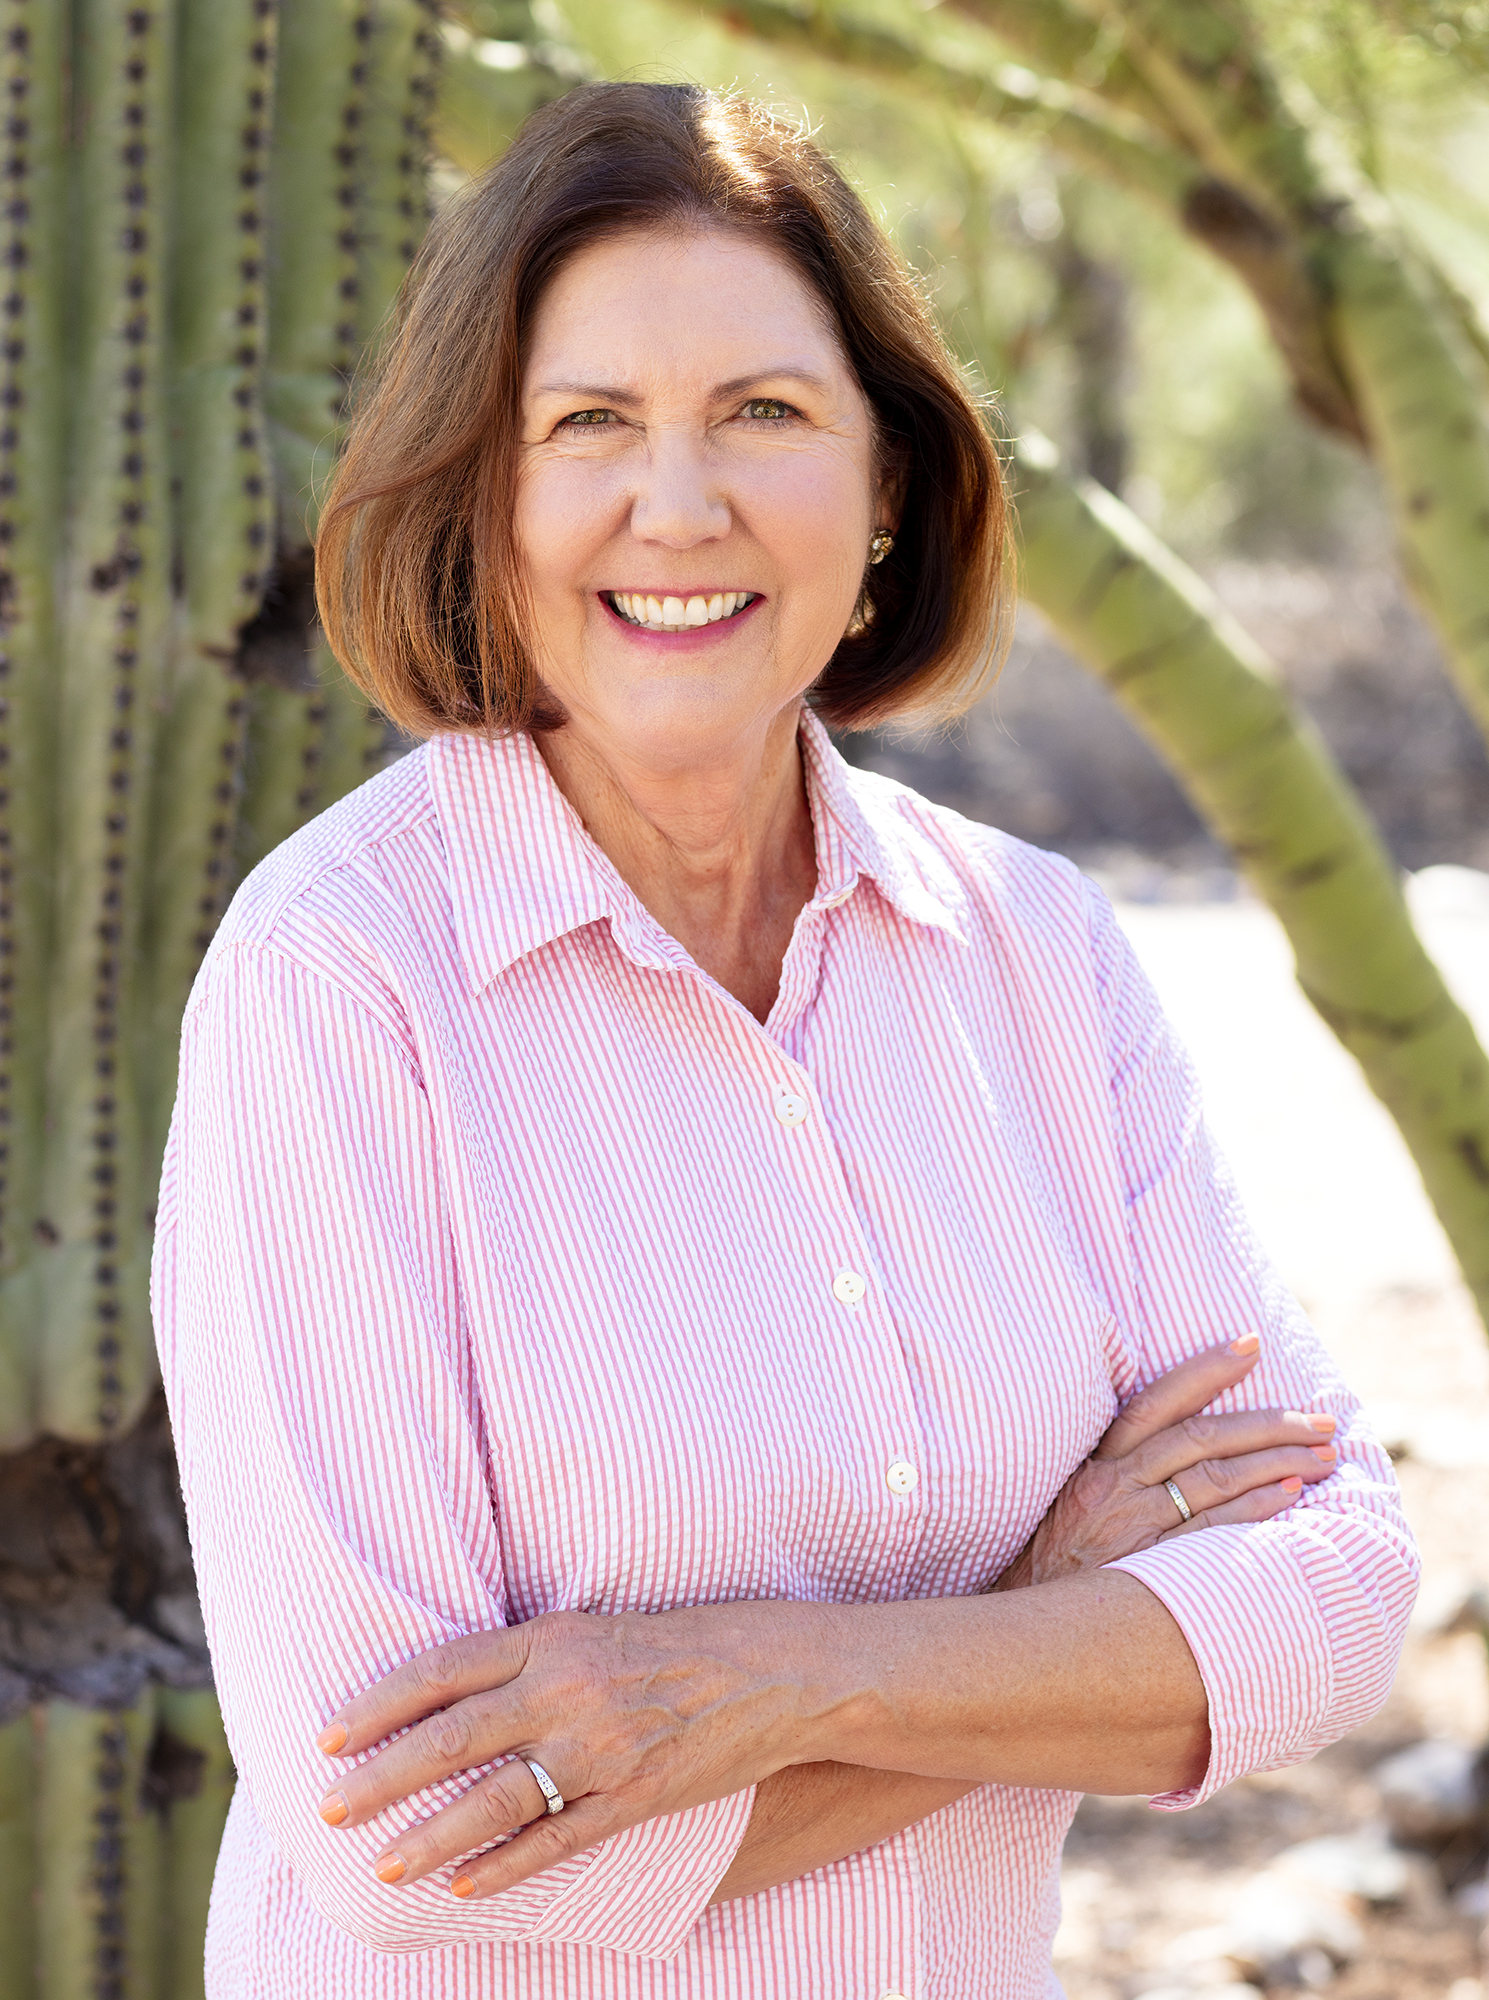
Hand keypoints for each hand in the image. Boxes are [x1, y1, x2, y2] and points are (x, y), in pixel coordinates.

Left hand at [312, 1600, 843, 1900]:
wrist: (773, 1669)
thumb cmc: (679, 1643)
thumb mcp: (596, 1627)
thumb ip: (531, 1656)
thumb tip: (453, 1690)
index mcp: (551, 1636)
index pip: (442, 1669)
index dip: (379, 1703)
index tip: (328, 1735)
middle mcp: (567, 1687)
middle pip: (452, 1735)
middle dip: (380, 1776)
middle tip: (326, 1810)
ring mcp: (602, 1745)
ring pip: (496, 1798)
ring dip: (431, 1836)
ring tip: (382, 1867)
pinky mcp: (638, 1793)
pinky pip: (559, 1839)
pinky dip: (507, 1865)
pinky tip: (465, 1887)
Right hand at [990, 1333, 1337, 1590]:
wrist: (1018, 1632)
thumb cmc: (1051, 1570)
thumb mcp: (1072, 1510)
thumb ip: (1119, 1479)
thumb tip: (1183, 1452)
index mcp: (1096, 1465)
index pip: (1157, 1402)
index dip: (1204, 1370)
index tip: (1250, 1344)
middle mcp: (1114, 1488)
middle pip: (1201, 1438)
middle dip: (1268, 1423)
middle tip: (1321, 1421)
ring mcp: (1132, 1528)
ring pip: (1215, 1479)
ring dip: (1277, 1462)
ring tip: (1323, 1456)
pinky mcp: (1148, 1569)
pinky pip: (1213, 1531)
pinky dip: (1256, 1510)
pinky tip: (1292, 1496)